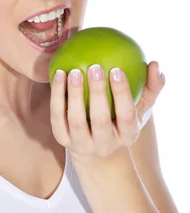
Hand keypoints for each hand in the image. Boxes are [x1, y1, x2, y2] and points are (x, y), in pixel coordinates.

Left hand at [50, 60, 164, 164]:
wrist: (96, 148)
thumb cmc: (121, 119)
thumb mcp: (140, 107)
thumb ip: (152, 87)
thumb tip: (155, 64)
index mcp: (128, 136)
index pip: (126, 115)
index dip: (122, 93)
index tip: (117, 69)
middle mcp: (105, 145)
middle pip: (100, 119)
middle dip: (98, 92)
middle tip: (94, 67)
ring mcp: (82, 145)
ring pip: (76, 120)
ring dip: (74, 94)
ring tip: (73, 71)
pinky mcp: (62, 140)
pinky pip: (57, 117)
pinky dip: (57, 96)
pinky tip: (58, 74)